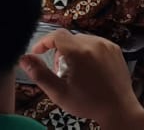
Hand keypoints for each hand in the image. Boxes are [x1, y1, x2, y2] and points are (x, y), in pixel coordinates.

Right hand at [21, 29, 143, 128]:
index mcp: (80, 52)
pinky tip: (89, 70)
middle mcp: (94, 44)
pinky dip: (88, 52)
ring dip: (74, 52)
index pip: (56, 35)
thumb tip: (24, 59)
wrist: (118, 109)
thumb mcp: (59, 93)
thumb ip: (40, 74)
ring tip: (76, 73)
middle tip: (61, 72)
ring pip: (82, 40)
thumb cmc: (89, 103)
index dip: (44, 42)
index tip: (38, 52)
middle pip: (69, 39)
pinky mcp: (115, 49)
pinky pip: (95, 44)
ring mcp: (107, 45)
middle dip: (60, 52)